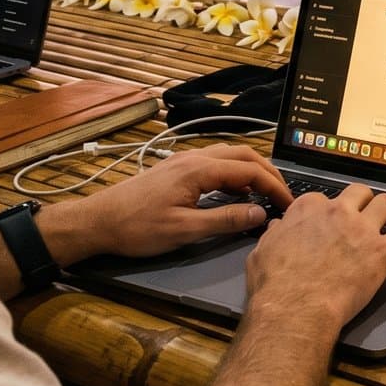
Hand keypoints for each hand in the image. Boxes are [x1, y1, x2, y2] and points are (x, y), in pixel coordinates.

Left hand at [51, 146, 292, 261]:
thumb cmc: (136, 228)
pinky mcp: (175, 169)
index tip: (288, 204)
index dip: (274, 186)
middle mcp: (194, 158)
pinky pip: (215, 162)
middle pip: (243, 155)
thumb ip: (225, 220)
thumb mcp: (184, 229)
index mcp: (199, 169)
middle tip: (282, 196)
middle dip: (268, 173)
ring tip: (264, 193)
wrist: (96, 221)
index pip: (249, 170)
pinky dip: (234, 173)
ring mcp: (183, 161)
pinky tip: (235, 192)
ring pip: (229, 156)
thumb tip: (260, 214)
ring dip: (251, 171)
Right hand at [245, 184, 385, 335]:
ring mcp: (362, 229)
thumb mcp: (262, 253)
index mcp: (308, 210)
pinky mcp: (382, 250)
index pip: (322, 198)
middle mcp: (337, 213)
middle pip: (359, 192)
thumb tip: (278, 227)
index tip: (330, 219)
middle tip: (366, 214)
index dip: (327, 210)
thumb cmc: (275, 286)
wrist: (296, 308)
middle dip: (363, 201)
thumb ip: (274, 235)